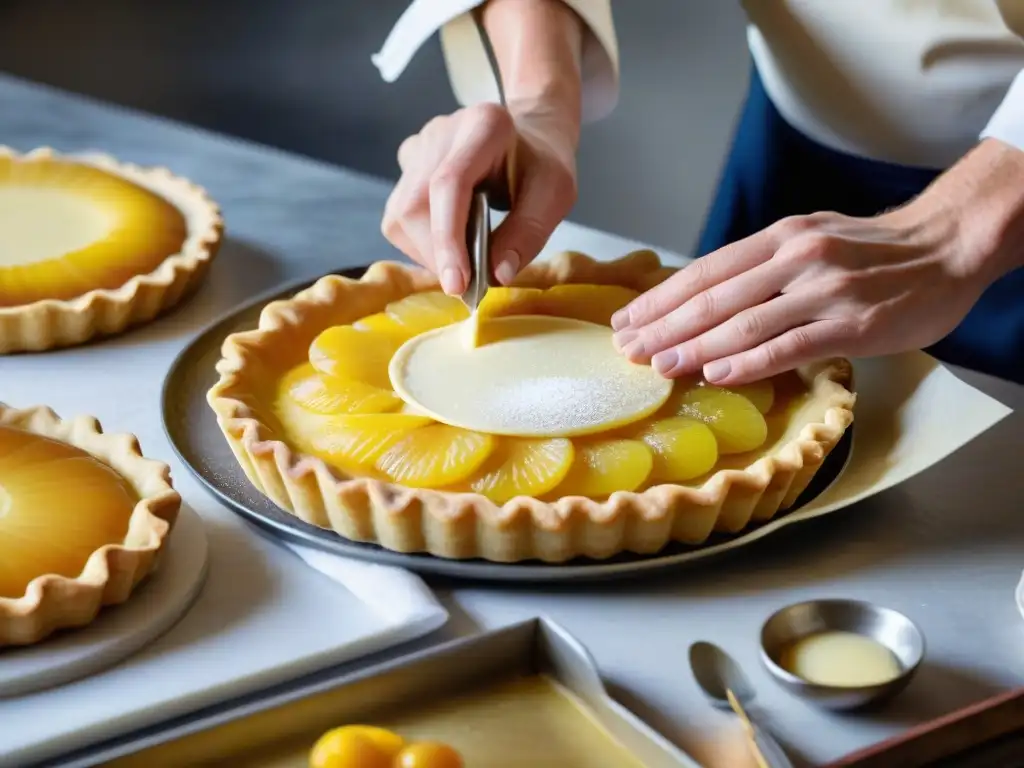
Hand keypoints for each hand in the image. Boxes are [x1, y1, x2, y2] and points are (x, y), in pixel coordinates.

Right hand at [381, 100, 577, 294]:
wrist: (527, 138)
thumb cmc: (540, 166)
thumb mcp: (553, 196)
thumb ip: (529, 233)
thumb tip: (497, 275)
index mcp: (483, 126)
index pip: (449, 185)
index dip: (448, 238)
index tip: (457, 284)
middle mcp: (441, 132)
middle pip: (416, 206)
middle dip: (438, 255)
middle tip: (470, 283)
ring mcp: (417, 148)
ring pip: (401, 216)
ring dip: (429, 254)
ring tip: (463, 263)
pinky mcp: (405, 168)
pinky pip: (399, 219)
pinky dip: (422, 245)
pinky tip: (451, 245)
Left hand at [610, 204, 987, 386]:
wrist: (947, 244)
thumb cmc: (872, 250)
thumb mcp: (809, 239)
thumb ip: (761, 267)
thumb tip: (705, 301)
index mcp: (780, 237)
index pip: (705, 271)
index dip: (661, 299)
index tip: (628, 321)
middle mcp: (796, 257)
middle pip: (714, 297)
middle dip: (664, 326)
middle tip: (628, 349)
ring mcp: (824, 290)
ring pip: (745, 323)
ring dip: (696, 347)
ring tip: (660, 366)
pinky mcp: (852, 324)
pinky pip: (789, 347)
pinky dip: (749, 363)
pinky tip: (717, 376)